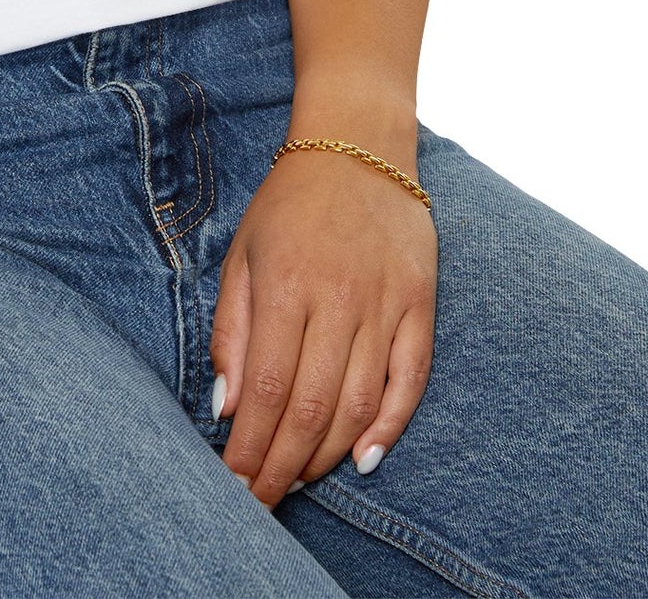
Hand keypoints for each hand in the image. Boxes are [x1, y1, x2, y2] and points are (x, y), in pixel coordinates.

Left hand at [209, 142, 437, 506]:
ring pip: (359, 403)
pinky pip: (410, 379)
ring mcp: (384, 303)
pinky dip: (390, 426)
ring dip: (328, 454)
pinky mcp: (421, 304)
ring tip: (300, 480)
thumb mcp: (242, 255)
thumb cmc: (288, 205)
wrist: (357, 147)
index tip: (234, 483)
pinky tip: (364, 458)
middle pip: (311, 407)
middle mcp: (338, 299)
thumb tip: (227, 406)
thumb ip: (232, 331)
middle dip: (283, 465)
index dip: (251, 446)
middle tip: (263, 501)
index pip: (267, 388)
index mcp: (285, 285)